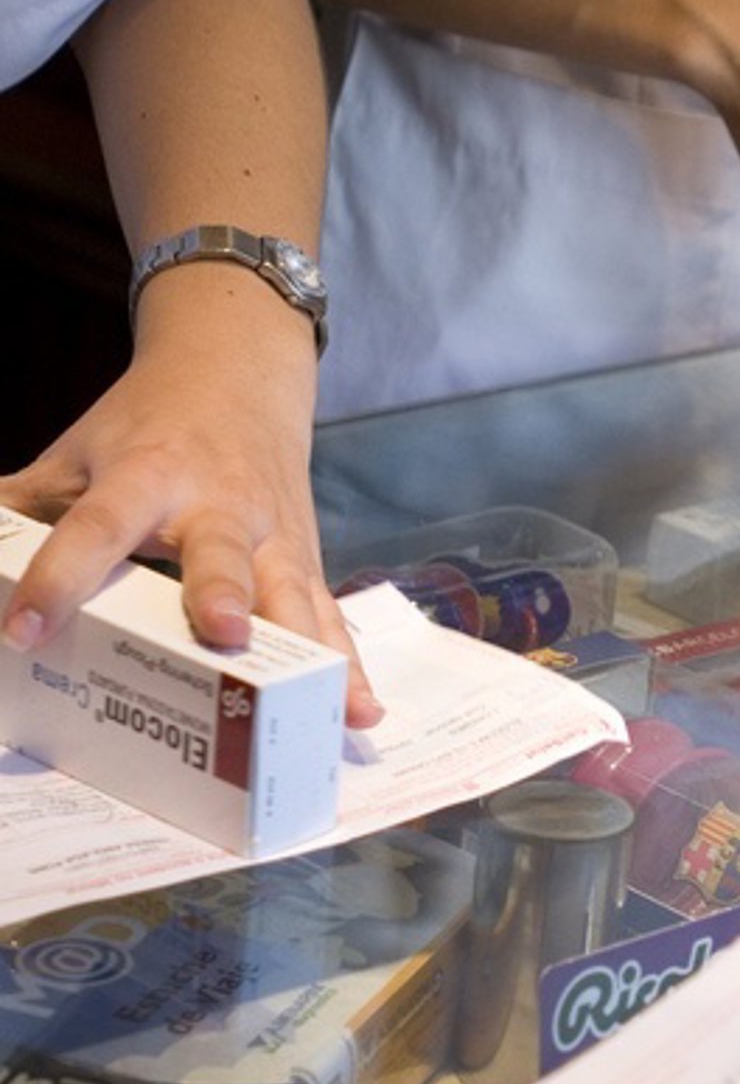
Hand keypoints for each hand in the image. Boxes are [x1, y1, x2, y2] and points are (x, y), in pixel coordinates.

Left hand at [0, 273, 378, 725]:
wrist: (239, 369)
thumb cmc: (147, 424)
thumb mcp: (77, 452)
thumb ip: (24, 506)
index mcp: (146, 475)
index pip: (96, 528)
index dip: (59, 576)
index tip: (22, 629)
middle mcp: (218, 505)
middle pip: (219, 553)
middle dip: (220, 593)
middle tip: (220, 632)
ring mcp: (271, 535)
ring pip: (291, 594)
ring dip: (304, 648)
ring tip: (313, 705)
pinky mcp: (303, 559)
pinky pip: (326, 617)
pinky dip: (347, 666)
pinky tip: (362, 714)